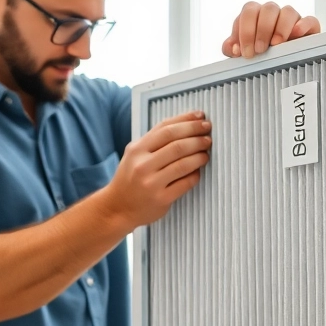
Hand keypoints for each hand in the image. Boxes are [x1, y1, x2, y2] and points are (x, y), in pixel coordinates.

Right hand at [99, 111, 211, 227]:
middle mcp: (143, 165)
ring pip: (183, 164)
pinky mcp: (161, 199)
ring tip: (206, 153)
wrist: (117, 208)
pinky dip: (195, 175)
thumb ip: (155, 141)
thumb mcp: (134, 154)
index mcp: (137, 149)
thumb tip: (186, 125)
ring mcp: (151, 183)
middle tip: (208, 135)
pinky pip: (185, 183)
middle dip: (197, 137)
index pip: (166, 129)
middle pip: (177, 145)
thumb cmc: (130, 178)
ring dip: (199, 156)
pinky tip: (198, 171)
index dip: (187, 121)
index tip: (201, 117)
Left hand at [222, 1, 320, 58]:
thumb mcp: (243, 53)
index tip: (245, 52)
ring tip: (276, 45)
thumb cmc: (259, 56)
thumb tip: (231, 48)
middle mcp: (273, 14)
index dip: (245, 30)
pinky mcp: (309, 28)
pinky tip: (296, 35)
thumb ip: (232, 49)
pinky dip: (303, 25)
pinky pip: (309, 20)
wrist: (283, 65)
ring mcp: (292, 19)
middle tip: (259, 50)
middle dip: (261, 29)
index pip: (249, 11)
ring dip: (280, 28)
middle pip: (268, 8)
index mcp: (255, 15)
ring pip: (288, 11)